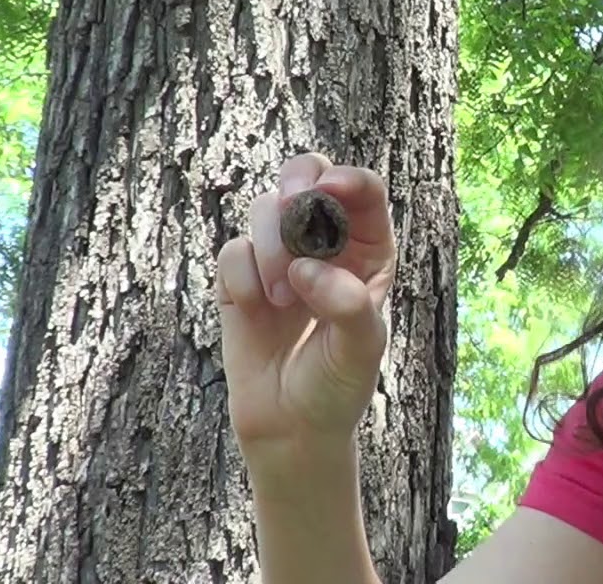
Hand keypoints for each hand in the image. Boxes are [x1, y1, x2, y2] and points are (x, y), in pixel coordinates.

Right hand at [214, 153, 395, 455]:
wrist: (291, 427)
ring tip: (283, 299)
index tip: (328, 189)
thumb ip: (347, 305)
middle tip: (294, 206)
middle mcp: (325, 243)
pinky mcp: (240, 277)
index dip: (347, 179)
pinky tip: (256, 311)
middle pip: (308, 175)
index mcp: (369, 250)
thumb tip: (307, 268)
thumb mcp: (361, 349)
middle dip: (298, 183)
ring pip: (266, 208)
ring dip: (272, 246)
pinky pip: (233, 251)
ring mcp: (280, 255)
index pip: (364, 192)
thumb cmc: (338, 384)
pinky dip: (242, 278)